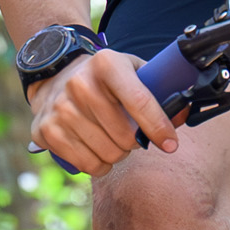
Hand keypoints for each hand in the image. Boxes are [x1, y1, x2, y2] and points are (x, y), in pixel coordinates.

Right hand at [28, 47, 181, 176]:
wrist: (54, 74)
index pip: (140, 101)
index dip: (158, 127)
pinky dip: (98, 164)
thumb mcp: (132, 72)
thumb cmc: (103, 79)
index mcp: (106, 64)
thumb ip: (160, 91)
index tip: (171, 144)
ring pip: (108, 154)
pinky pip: (87, 165)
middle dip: (134, 141)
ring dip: (117, 153)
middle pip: (125, 136)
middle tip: (130, 133)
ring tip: (111, 138)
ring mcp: (60, 108)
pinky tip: (95, 148)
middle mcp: (80, 84)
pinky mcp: (46, 130)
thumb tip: (184, 113)